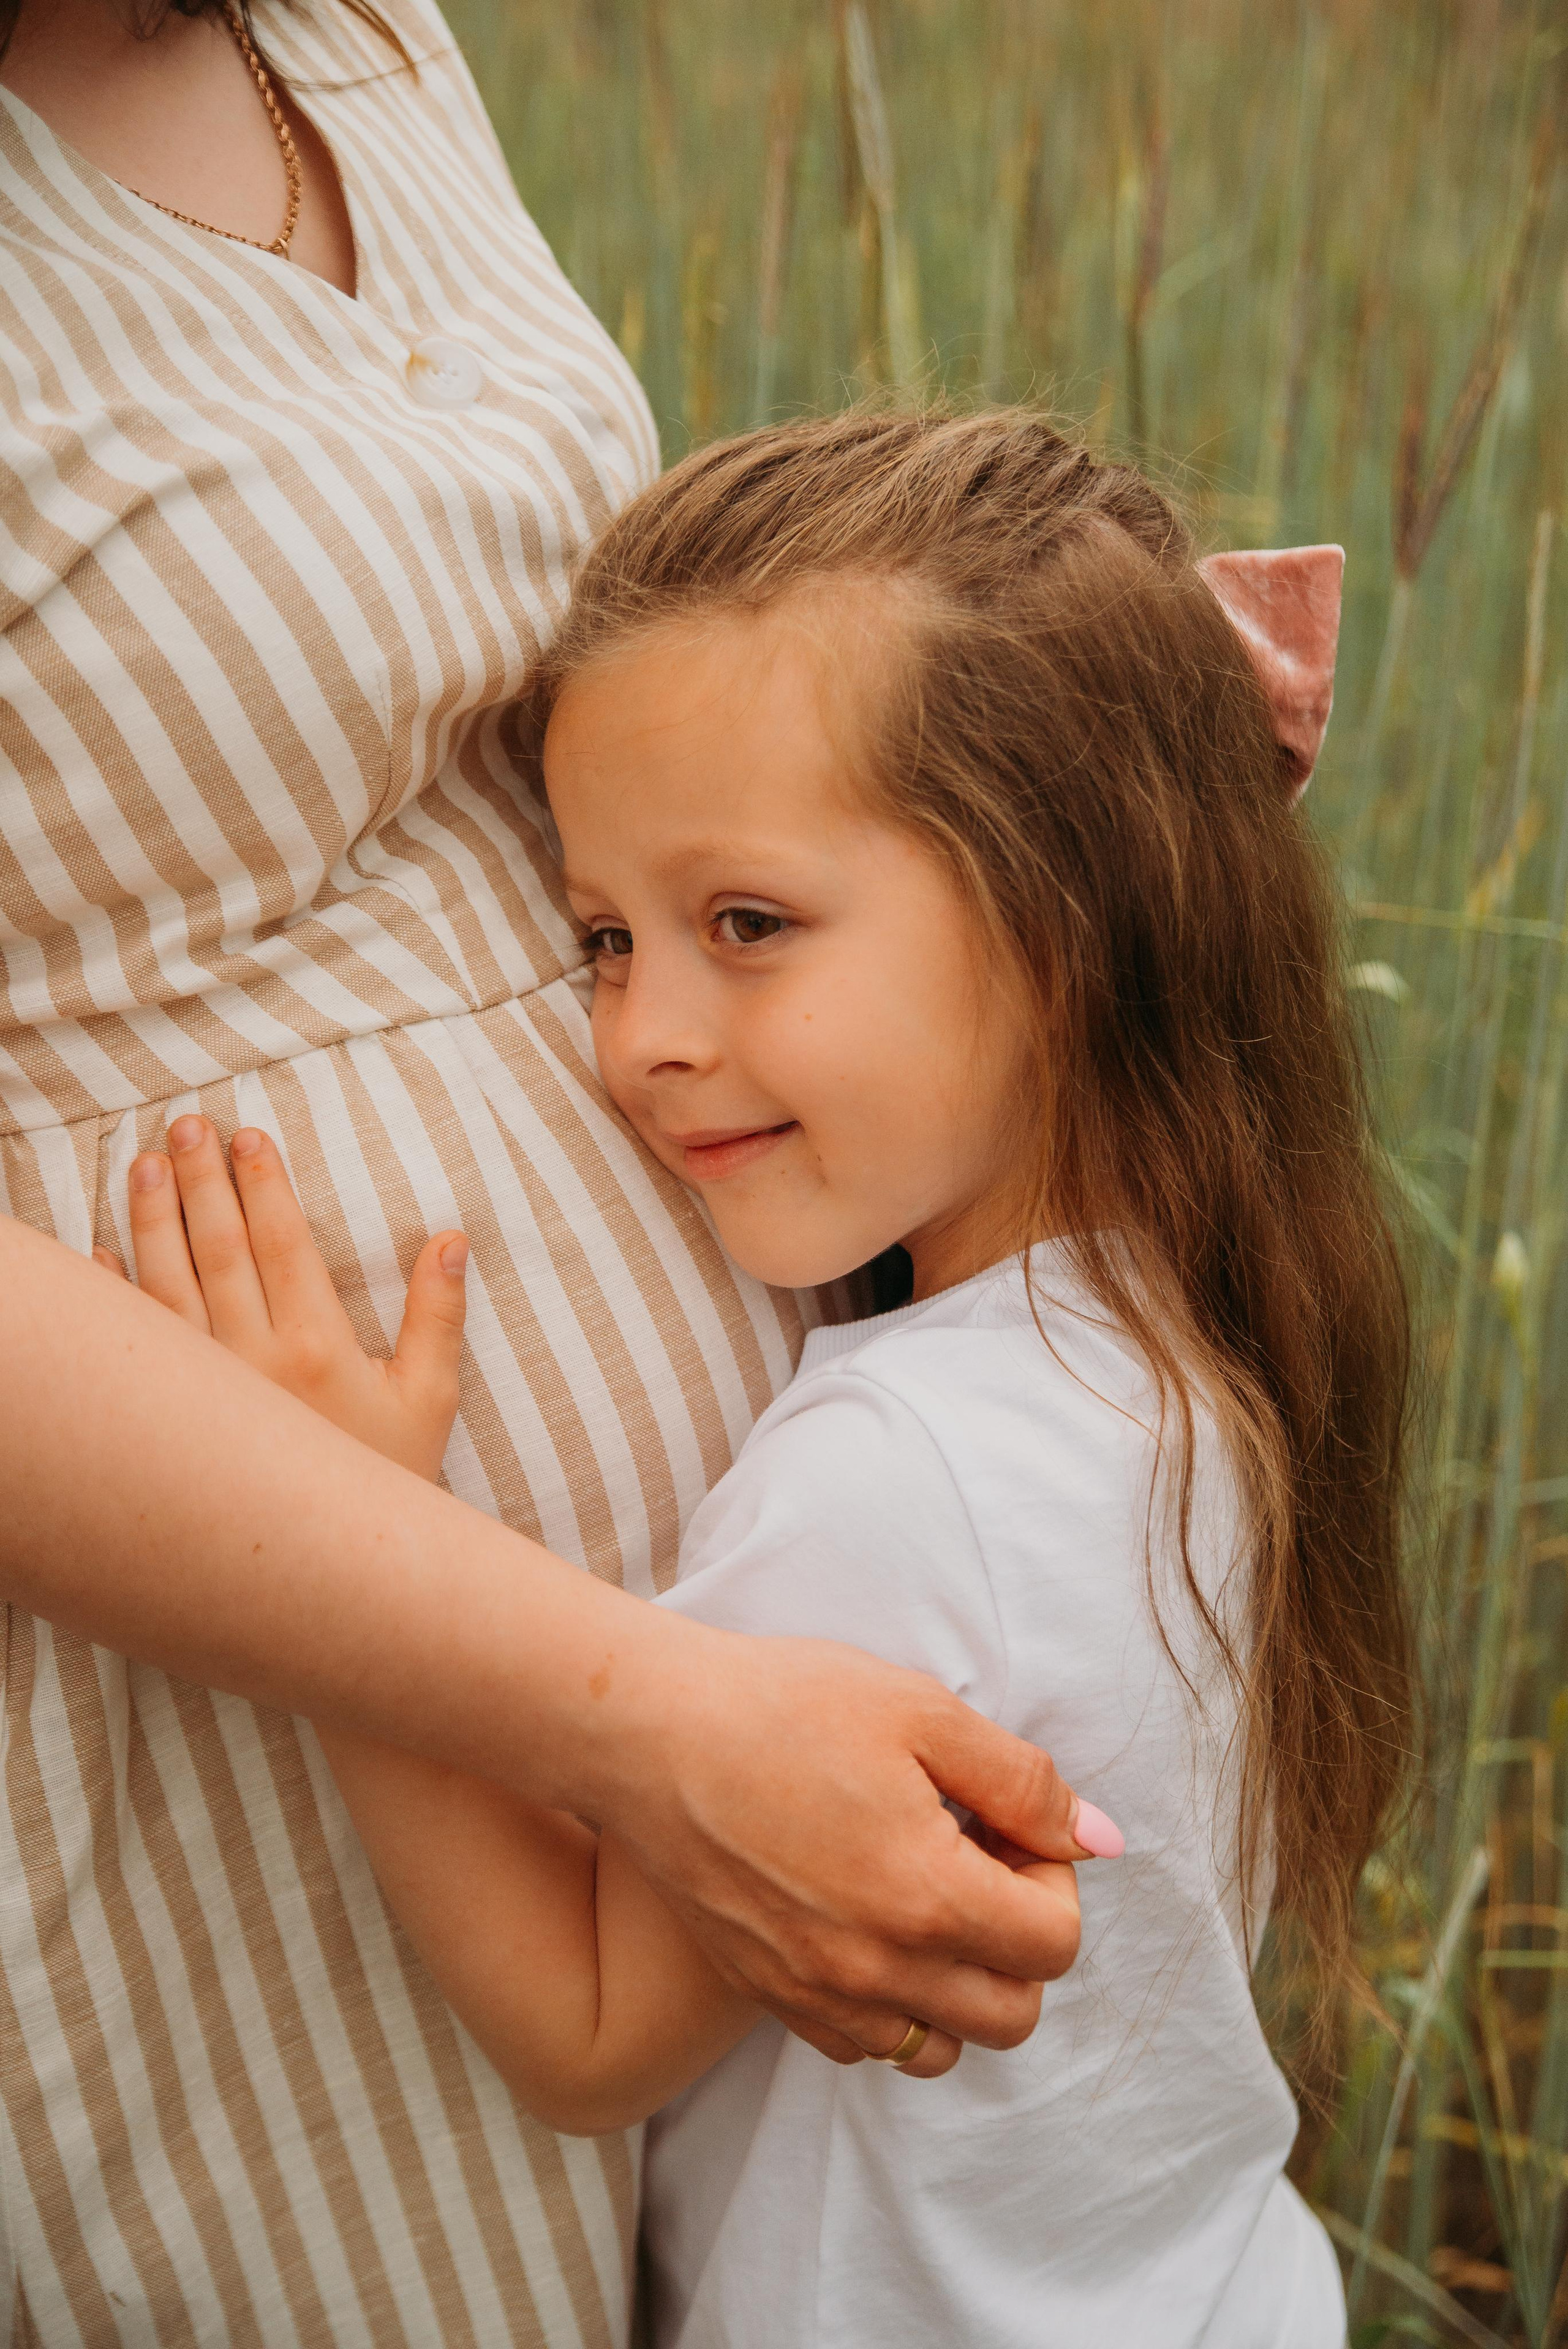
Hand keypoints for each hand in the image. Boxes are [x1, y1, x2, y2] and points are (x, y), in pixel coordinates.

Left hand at [99, 1114, 465, 1481]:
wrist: (329, 1568)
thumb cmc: (387, 1480)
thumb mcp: (430, 1400)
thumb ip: (438, 1316)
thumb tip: (450, 1238)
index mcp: (317, 1347)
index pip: (282, 1243)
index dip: (263, 1184)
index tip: (247, 1136)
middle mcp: (252, 1361)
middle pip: (217, 1249)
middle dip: (200, 1180)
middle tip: (184, 1125)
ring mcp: (204, 1389)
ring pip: (166, 1285)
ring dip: (150, 1219)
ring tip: (141, 1164)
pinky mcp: (175, 1415)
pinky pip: (137, 1344)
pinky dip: (113, 1295)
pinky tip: (100, 1251)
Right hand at [585, 1618, 1100, 2063]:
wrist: (647, 1732)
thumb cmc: (782, 1706)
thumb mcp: (922, 1712)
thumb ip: (1024, 1783)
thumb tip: (1099, 1837)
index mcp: (928, 1900)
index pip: (1055, 1945)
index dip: (1052, 1877)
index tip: (1007, 1824)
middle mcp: (876, 1971)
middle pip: (1012, 2014)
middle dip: (1020, 1939)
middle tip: (975, 1856)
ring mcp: (816, 1994)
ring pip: (939, 2048)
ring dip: (959, 1984)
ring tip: (923, 1893)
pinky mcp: (768, 1996)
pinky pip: (861, 2045)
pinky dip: (889, 2003)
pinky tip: (866, 1918)